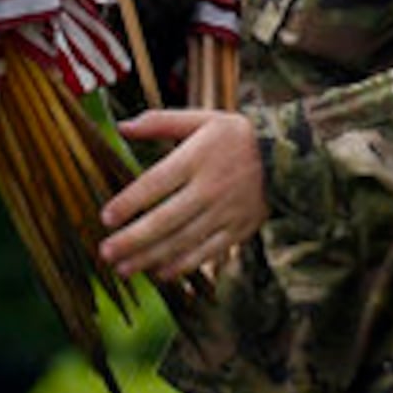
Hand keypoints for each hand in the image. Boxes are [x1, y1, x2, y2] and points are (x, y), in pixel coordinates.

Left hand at [99, 105, 265, 281]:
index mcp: (197, 157)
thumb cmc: (236, 136)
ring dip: (151, 257)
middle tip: (105, 253)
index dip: (130, 202)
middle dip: (134, 239)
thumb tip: (121, 126)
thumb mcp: (202, 119)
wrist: (288, 157)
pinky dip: (183, 265)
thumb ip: (160, 122)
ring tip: (123, 268)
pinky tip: (159, 273)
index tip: (105, 218)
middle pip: (166, 218)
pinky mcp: (238, 230)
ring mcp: (225, 212)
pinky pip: (208, 252)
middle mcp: (210, 187)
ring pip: (183, 240)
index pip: (156, 182)